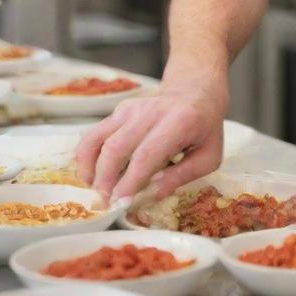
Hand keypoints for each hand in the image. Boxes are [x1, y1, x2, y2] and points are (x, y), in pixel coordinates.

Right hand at [75, 83, 225, 200]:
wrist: (196, 92)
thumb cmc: (204, 128)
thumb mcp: (208, 155)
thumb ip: (182, 176)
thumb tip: (152, 195)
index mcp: (179, 122)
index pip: (146, 154)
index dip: (129, 181)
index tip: (120, 203)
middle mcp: (150, 111)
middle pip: (116, 147)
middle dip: (105, 179)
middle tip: (104, 203)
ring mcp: (131, 108)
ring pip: (99, 139)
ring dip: (90, 168)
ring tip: (94, 190)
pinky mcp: (119, 110)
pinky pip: (95, 134)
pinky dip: (86, 156)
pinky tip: (91, 174)